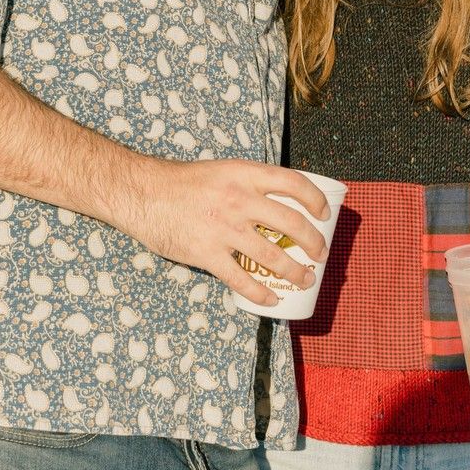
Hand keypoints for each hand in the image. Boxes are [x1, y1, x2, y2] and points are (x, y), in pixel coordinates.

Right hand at [124, 157, 329, 306]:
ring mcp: (224, 229)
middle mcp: (239, 200)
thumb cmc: (183, 182)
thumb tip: (278, 202)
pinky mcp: (207, 254)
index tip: (325, 213)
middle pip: (291, 223)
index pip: (293, 182)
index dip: (315, 199)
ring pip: (272, 256)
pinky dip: (261, 293)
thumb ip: (248, 184)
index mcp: (244, 174)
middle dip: (313, 242)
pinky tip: (271, 300)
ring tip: (306, 278)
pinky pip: (242, 279)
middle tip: (321, 253)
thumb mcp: (222, 170)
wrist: (144, 194)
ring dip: (295, 271)